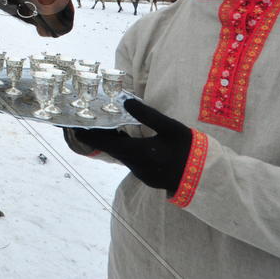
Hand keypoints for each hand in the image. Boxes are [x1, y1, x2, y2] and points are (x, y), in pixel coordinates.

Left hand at [73, 99, 191, 193]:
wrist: (205, 177)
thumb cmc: (189, 149)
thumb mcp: (170, 127)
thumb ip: (147, 115)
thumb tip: (126, 101)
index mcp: (138, 152)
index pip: (105, 143)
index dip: (88, 135)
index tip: (74, 126)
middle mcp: (135, 165)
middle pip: (110, 148)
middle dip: (99, 135)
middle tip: (88, 119)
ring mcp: (141, 173)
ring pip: (120, 154)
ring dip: (112, 141)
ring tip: (103, 124)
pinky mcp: (147, 176)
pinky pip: (130, 159)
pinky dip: (123, 148)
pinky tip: (124, 137)